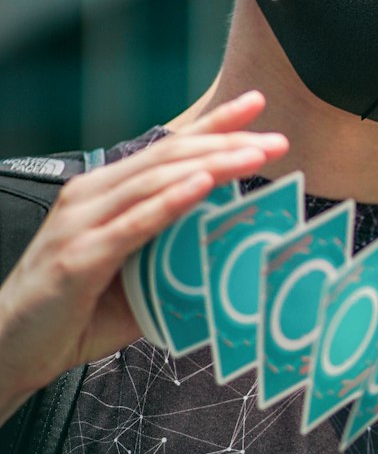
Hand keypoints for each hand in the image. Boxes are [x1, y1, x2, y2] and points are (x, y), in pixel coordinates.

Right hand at [0, 91, 288, 419]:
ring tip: (254, 156)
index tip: (255, 105)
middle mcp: (92, 196)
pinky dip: (172, 202)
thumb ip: (171, 259)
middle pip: (169, 156)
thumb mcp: (133, 278)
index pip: (166, 148)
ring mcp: (83, 222)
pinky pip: (134, 224)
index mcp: (105, 193)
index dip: (212, 123)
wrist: (12, 347)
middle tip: (276, 138)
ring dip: (211, 165)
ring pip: (156, 181)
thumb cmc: (73, 313)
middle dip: (226, 141)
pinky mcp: (80, 256)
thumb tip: (225, 261)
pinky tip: (202, 187)